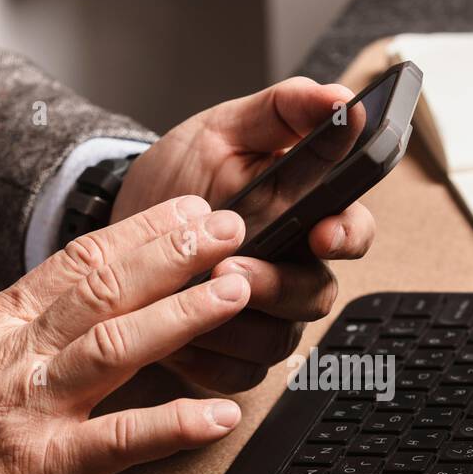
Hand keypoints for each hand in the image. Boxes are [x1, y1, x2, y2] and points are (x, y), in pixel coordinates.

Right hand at [0, 196, 249, 473]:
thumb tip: (50, 308)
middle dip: (175, 254)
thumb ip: (4, 334)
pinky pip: (118, 442)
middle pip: (105, 289)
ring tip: (238, 292)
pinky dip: (173, 426)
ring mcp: (28, 409)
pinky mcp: (39, 469)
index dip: (140, 233)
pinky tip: (219, 414)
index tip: (187, 212)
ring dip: (184, 316)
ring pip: (116, 347)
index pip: (77, 262)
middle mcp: (13, 355)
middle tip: (231, 230)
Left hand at [114, 77, 376, 391]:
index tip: (322, 232)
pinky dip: (208, 357)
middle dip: (277, 285)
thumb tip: (337, 98)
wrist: (119, 224)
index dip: (346, 236)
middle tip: (231, 267)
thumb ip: (282, 111)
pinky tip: (178, 331)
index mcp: (306, 217)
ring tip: (189, 296)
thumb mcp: (223, 129)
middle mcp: (295, 272)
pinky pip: (239, 375)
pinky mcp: (234, 360)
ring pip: (279, 341)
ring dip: (235, 324)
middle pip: (317, 295)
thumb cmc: (179, 178)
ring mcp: (267, 320)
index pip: (352, 231)